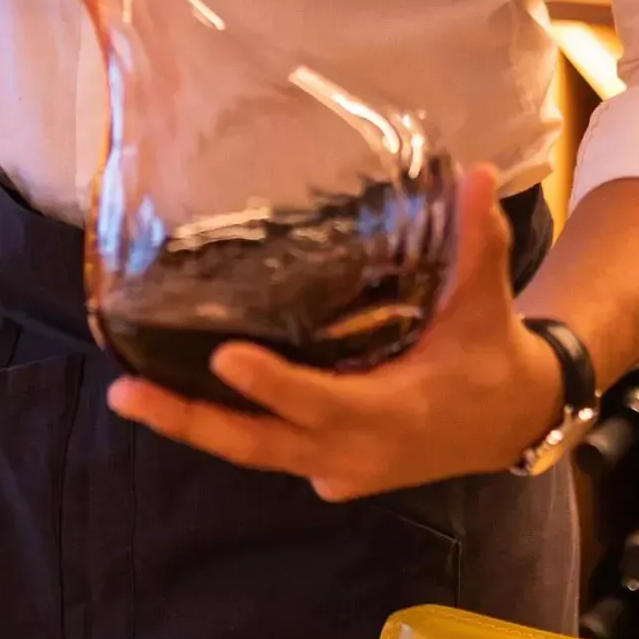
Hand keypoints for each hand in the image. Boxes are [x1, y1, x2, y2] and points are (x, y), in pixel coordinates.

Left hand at [106, 163, 565, 499]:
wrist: (513, 422)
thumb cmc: (492, 354)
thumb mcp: (487, 300)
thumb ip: (476, 240)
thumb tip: (472, 171)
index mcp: (395, 413)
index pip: (322, 402)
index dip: (274, 384)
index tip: (224, 356)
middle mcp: (357, 452)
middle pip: (261, 443)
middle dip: (192, 422)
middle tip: (126, 394)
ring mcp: (338, 467)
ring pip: (256, 451)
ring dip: (196, 425)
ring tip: (129, 394)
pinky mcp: (329, 467)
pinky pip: (271, 449)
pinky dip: (229, 425)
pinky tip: (179, 392)